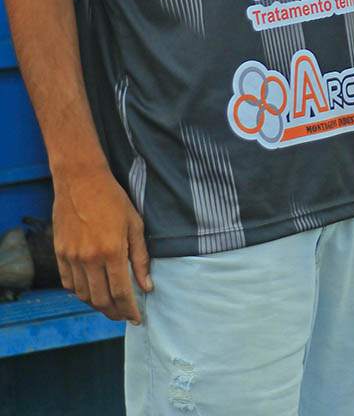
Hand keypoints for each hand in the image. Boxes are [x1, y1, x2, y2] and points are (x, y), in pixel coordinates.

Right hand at [52, 165, 151, 322]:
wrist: (81, 180)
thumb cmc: (113, 199)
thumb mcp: (135, 224)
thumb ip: (140, 258)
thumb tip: (147, 286)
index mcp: (112, 251)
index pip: (122, 292)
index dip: (130, 310)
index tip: (137, 319)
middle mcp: (90, 258)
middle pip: (101, 300)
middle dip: (115, 312)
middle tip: (124, 315)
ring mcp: (72, 257)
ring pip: (83, 295)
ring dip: (97, 305)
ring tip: (109, 305)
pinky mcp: (60, 253)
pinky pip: (68, 283)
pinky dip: (80, 292)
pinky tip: (91, 290)